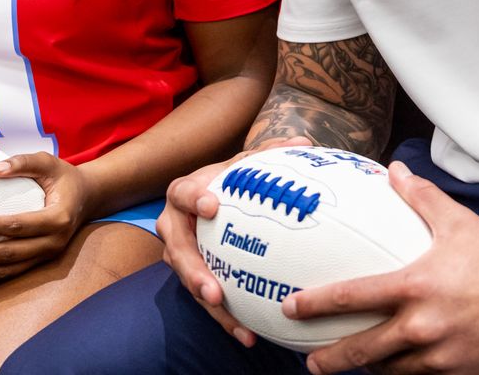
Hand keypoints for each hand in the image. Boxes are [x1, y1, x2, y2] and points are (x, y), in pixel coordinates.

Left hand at [0, 151, 92, 287]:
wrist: (87, 199)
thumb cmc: (63, 178)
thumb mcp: (48, 162)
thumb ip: (23, 162)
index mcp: (57, 219)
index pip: (19, 225)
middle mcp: (53, 243)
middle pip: (9, 254)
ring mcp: (46, 257)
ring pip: (7, 271)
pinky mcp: (38, 263)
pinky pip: (9, 275)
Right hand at [156, 138, 312, 346]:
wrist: (212, 201)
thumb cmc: (230, 181)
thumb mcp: (245, 165)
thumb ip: (270, 154)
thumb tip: (304, 143)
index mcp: (184, 192)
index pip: (184, 193)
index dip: (195, 200)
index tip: (212, 207)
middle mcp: (174, 225)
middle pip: (178, 251)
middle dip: (194, 272)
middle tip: (213, 290)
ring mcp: (180, 255)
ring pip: (189, 281)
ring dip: (208, 303)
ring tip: (230, 319)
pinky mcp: (193, 277)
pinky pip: (204, 300)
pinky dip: (224, 318)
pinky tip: (247, 335)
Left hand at [290, 160, 478, 374]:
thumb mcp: (458, 222)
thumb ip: (420, 197)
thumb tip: (394, 169)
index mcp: (415, 286)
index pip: (352, 297)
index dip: (316, 304)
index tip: (291, 307)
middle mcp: (421, 326)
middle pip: (362, 351)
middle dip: (331, 360)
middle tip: (310, 362)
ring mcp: (438, 355)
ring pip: (389, 370)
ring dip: (370, 368)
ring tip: (353, 364)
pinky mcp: (456, 374)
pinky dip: (402, 373)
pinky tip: (393, 368)